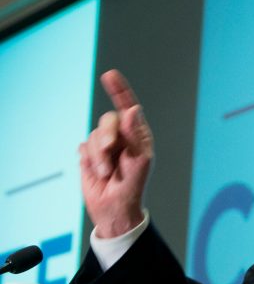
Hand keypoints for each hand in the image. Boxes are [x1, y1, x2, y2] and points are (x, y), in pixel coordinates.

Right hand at [78, 70, 153, 237]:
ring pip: (93, 136)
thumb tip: (132, 109)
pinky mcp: (89, 156)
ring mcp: (104, 145)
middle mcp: (121, 136)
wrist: (115, 208)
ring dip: (99, 156)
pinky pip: (83, 148)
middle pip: (107, 121)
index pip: (127, 106)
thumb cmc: (134, 184)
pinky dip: (89, 161)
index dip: (119, 90)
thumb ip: (135, 134)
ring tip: (106, 173)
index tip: (110, 75)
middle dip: (107, 136)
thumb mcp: (140, 159)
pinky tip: (97, 173)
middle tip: (110, 150)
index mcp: (137, 133)